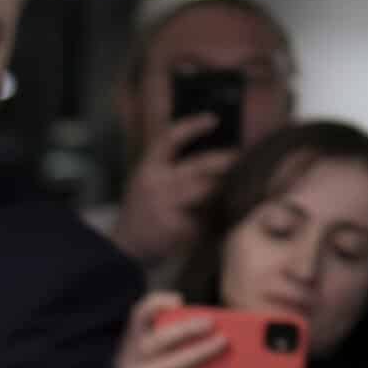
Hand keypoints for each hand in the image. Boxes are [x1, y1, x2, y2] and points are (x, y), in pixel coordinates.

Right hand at [108, 115, 238, 267]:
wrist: (126, 248)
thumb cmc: (142, 210)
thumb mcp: (146, 181)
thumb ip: (169, 165)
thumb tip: (209, 147)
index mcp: (148, 168)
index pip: (169, 139)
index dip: (192, 126)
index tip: (213, 119)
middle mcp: (158, 185)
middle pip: (200, 165)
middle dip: (226, 160)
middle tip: (241, 156)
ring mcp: (169, 208)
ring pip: (208, 190)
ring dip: (224, 186)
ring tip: (240, 183)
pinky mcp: (180, 229)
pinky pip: (208, 216)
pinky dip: (217, 214)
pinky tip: (223, 213)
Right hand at [114, 289, 225, 367]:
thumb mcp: (160, 359)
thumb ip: (175, 345)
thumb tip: (213, 332)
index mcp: (133, 342)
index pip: (138, 315)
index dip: (156, 304)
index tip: (179, 301)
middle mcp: (130, 359)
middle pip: (159, 339)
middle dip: (187, 329)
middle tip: (212, 324)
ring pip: (173, 363)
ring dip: (201, 352)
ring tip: (222, 344)